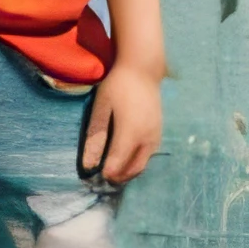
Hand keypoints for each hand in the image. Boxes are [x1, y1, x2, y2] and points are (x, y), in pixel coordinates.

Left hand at [81, 62, 163, 184]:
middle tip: (103, 177)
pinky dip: (137, 162)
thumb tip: (89, 164)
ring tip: (113, 170)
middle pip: (133, 169)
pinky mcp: (159, 132)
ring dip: (129, 172)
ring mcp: (156, 136)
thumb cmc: (118, 86)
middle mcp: (147, 139)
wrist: (143, 70)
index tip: (94, 175)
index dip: (106, 172)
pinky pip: (148, 155)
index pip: (117, 163)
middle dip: (119, 177)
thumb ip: (95, 136)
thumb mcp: (101, 108)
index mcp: (131, 133)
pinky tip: (125, 158)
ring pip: (143, 164)